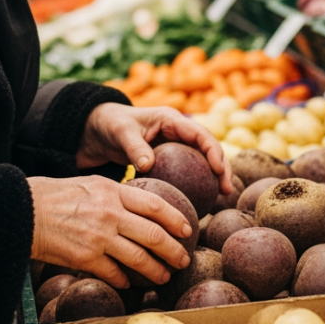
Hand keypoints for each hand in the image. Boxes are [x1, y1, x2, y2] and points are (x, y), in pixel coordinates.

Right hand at [27, 174, 192, 288]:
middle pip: (154, 235)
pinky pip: (115, 274)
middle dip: (173, 250)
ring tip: (163, 276)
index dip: (176, 218)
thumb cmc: (54, 195)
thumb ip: (115, 195)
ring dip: (156, 271)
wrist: (24, 211)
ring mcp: (99, 238)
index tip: (188, 228)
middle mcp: (109, 214)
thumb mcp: (89, 184)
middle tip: (183, 259)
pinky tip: (129, 282)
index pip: (155, 205)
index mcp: (111, 191)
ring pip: (139, 259)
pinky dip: (125, 280)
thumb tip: (140, 210)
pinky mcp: (86, 259)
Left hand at [78, 103, 232, 193]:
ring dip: (212, 178)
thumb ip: (135, 147)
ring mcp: (174, 148)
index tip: (219, 170)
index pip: (200, 134)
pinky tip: (197, 204)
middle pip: (208, 149)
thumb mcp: (121, 132)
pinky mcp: (167, 161)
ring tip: (221, 199)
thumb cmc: (110, 125)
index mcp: (171, 120)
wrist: (97, 130)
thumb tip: (148, 165)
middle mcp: (178, 133)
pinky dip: (193, 186)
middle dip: (222, 168)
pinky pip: (185, 174)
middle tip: (227, 190)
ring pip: (200, 163)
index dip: (214, 151)